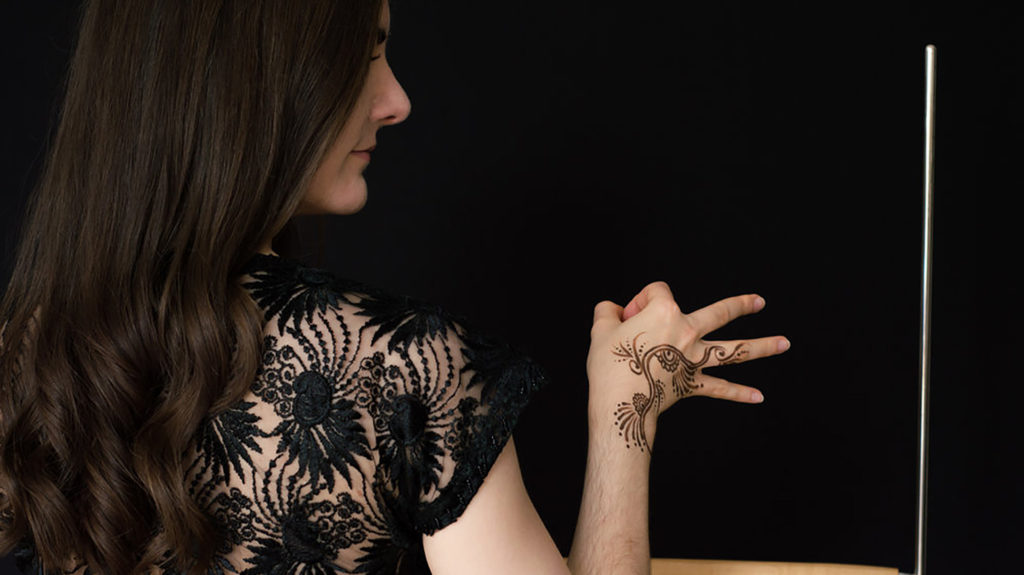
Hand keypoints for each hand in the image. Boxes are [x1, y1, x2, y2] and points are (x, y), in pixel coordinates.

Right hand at [587, 281, 788, 451]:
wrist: (620, 403)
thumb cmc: (609, 364)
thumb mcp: (600, 329)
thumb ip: (608, 311)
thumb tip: (614, 309)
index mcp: (664, 311)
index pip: (657, 293)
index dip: (639, 301)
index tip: (626, 318)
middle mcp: (687, 331)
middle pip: (720, 312)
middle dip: (741, 306)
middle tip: (759, 303)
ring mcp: (694, 359)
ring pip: (733, 350)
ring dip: (761, 347)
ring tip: (784, 343)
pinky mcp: (693, 383)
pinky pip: (720, 387)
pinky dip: (738, 392)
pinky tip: (758, 396)